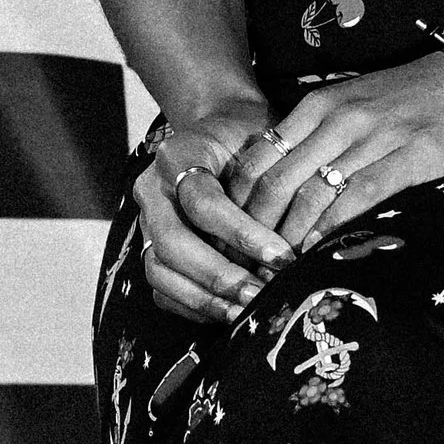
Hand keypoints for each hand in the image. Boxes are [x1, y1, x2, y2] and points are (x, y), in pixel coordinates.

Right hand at [136, 96, 296, 322]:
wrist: (222, 129)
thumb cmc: (250, 138)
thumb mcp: (263, 141)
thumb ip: (271, 180)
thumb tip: (296, 244)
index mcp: (178, 157)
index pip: (203, 203)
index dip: (241, 234)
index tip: (281, 256)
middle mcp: (152, 190)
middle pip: (172, 243)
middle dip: (220, 276)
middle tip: (261, 294)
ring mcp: (146, 222)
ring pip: (160, 270)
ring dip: (206, 298)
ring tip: (249, 311)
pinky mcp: (150, 249)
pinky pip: (162, 289)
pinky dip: (195, 307)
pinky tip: (232, 314)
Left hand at [221, 50, 443, 252]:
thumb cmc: (416, 96)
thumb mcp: (355, 103)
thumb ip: (318, 135)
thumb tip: (281, 184)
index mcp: (318, 105)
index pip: (257, 160)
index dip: (236, 205)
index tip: (233, 240)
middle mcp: (338, 119)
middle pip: (275, 183)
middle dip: (255, 232)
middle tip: (248, 267)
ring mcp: (374, 137)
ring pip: (310, 195)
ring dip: (289, 241)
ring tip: (279, 273)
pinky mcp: (411, 156)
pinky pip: (359, 198)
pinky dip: (333, 231)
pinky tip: (321, 256)